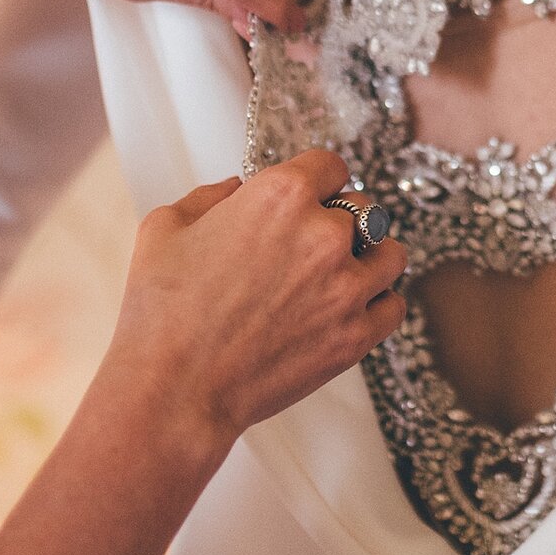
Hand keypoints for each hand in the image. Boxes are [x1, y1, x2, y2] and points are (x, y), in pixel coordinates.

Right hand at [110, 149, 408, 449]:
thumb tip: (237, 188)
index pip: (330, 166)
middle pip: (363, 208)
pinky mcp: (356, 335)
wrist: (174, 389)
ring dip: (370, 259)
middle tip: (311, 246)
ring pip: (390, 254)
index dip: (317, 180)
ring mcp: (346, 287)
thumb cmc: (161, 311)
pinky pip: (394, 305)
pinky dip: (377, 304)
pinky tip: (352, 308)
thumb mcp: (165, 227)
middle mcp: (324, 234)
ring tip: (343, 274)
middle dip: (339, 221)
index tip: (311, 197)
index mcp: (281, 195)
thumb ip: (209, 196)